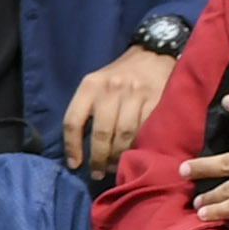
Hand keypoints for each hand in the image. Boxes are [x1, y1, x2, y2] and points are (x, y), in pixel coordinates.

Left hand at [63, 43, 180, 174]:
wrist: (153, 55)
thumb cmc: (119, 77)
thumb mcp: (96, 84)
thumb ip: (86, 110)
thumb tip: (78, 149)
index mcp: (90, 85)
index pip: (73, 121)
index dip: (72, 147)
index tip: (75, 165)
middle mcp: (111, 89)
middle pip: (101, 133)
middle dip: (98, 158)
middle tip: (98, 173)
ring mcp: (135, 94)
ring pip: (123, 135)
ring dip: (119, 157)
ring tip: (116, 167)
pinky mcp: (156, 100)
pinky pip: (145, 130)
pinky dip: (139, 146)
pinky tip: (135, 154)